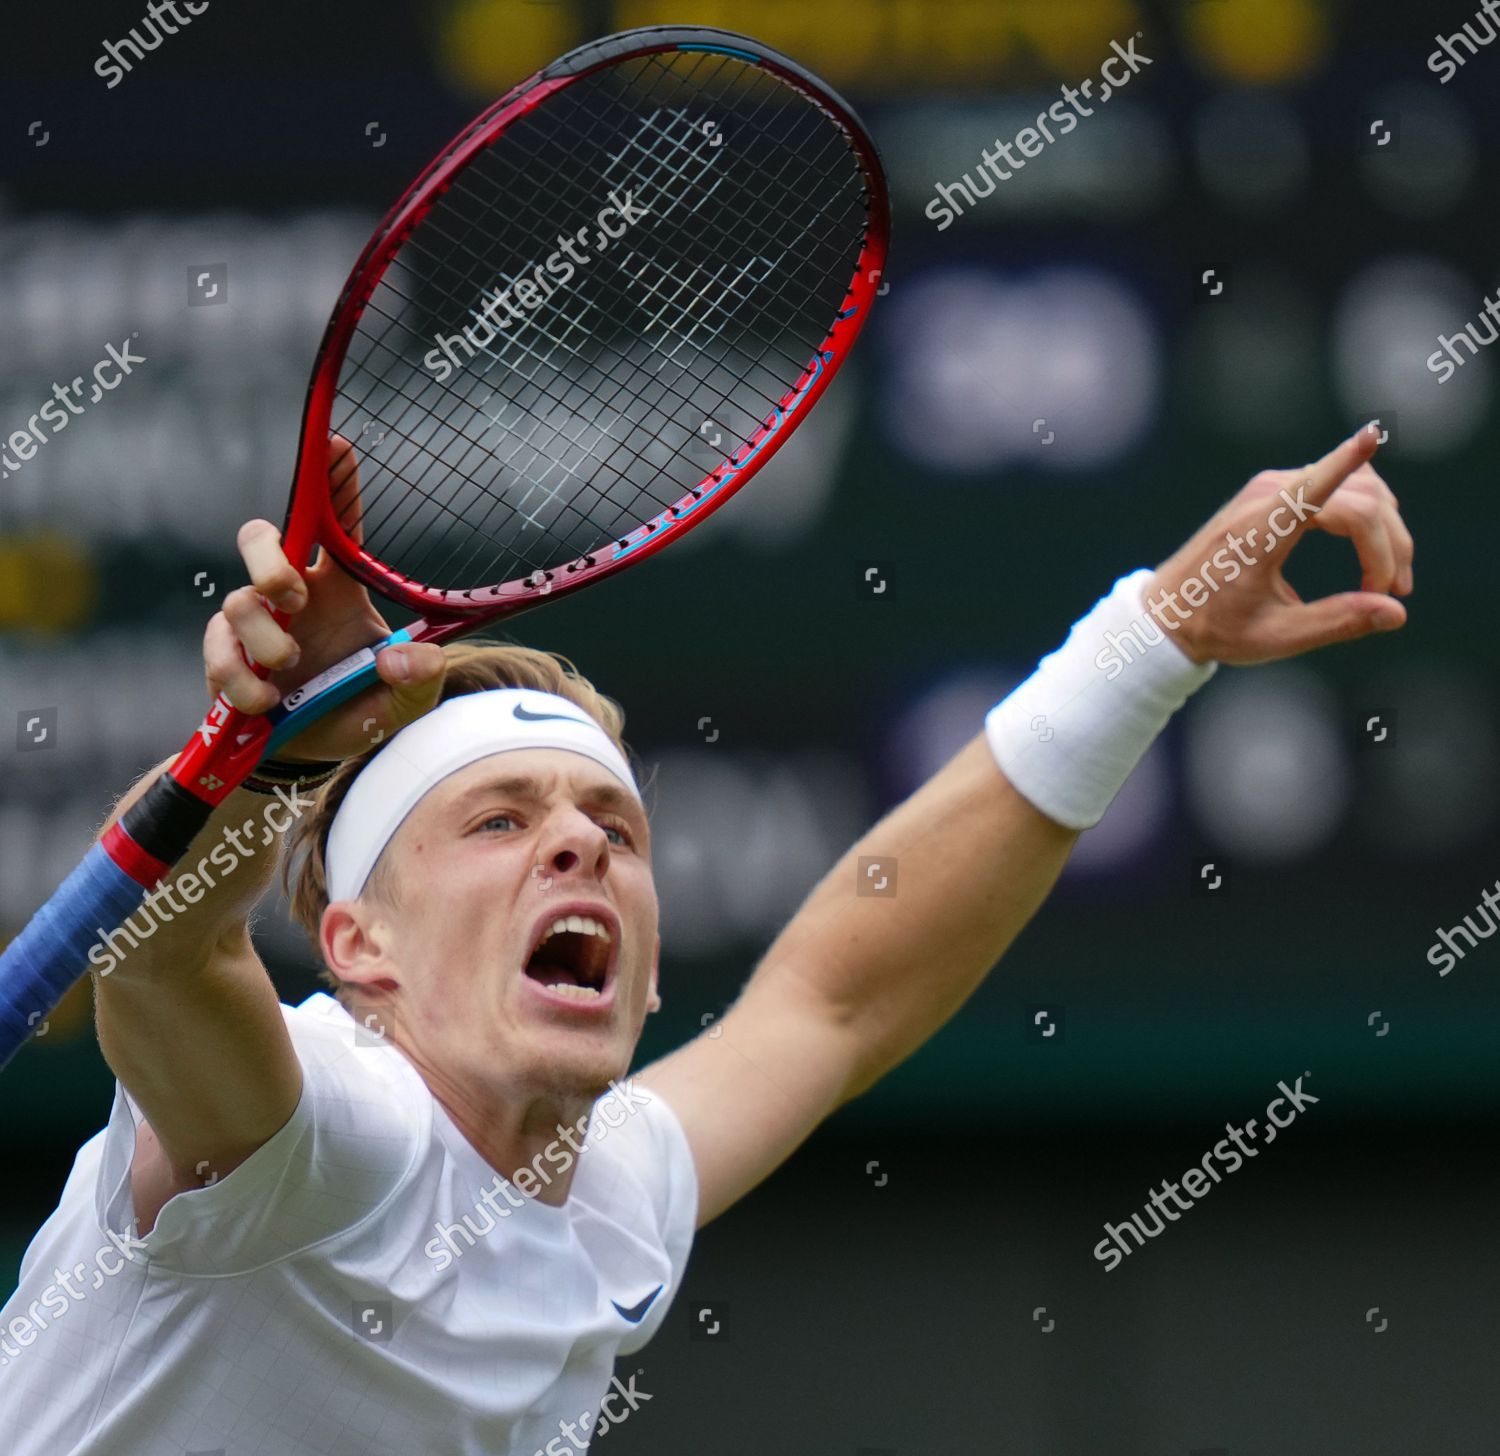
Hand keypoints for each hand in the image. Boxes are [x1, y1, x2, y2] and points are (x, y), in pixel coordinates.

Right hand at [203, 435, 445, 760]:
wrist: (315, 753)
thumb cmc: (362, 709)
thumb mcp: (407, 701)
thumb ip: (420, 679)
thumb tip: (405, 659)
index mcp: (338, 589)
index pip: (336, 526)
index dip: (333, 485)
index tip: (337, 446)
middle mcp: (291, 596)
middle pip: (260, 540)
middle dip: (267, 559)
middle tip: (293, 594)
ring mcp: (254, 625)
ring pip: (237, 601)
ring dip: (263, 638)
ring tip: (287, 668)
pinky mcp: (226, 658)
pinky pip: (218, 652)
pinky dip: (239, 678)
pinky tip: (266, 701)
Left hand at [1147, 425, 1412, 665]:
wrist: (1170, 611)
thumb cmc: (1216, 628)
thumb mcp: (1277, 635)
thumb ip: (1337, 621)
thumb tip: (1397, 613)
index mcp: (1260, 531)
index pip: (1316, 487)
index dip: (1349, 460)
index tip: (1372, 433)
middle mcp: (1267, 495)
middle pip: (1361, 500)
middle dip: (1390, 544)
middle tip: (1394, 593)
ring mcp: (1271, 486)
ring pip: (1357, 488)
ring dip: (1383, 529)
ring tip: (1383, 580)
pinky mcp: (1276, 490)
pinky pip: (1337, 486)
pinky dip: (1364, 515)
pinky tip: (1370, 551)